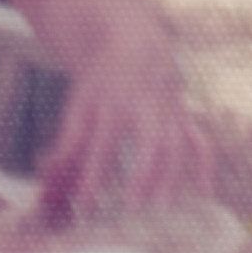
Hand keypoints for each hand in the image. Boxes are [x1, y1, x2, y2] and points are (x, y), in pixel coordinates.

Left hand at [38, 39, 211, 224]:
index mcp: (111, 105)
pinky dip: (204, 166)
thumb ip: (68, 143)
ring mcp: (168, 114)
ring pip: (176, 146)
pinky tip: (204, 192)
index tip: (86, 204)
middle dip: (143, 174)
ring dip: (171, 176)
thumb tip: (47, 177)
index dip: (94, 175)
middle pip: (148, 143)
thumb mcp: (79, 106)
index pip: (102, 145)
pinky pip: (200, 141)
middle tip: (133, 207)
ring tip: (162, 206)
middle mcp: (143, 110)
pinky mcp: (184, 118)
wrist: (134, 45)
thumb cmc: (101, 85)